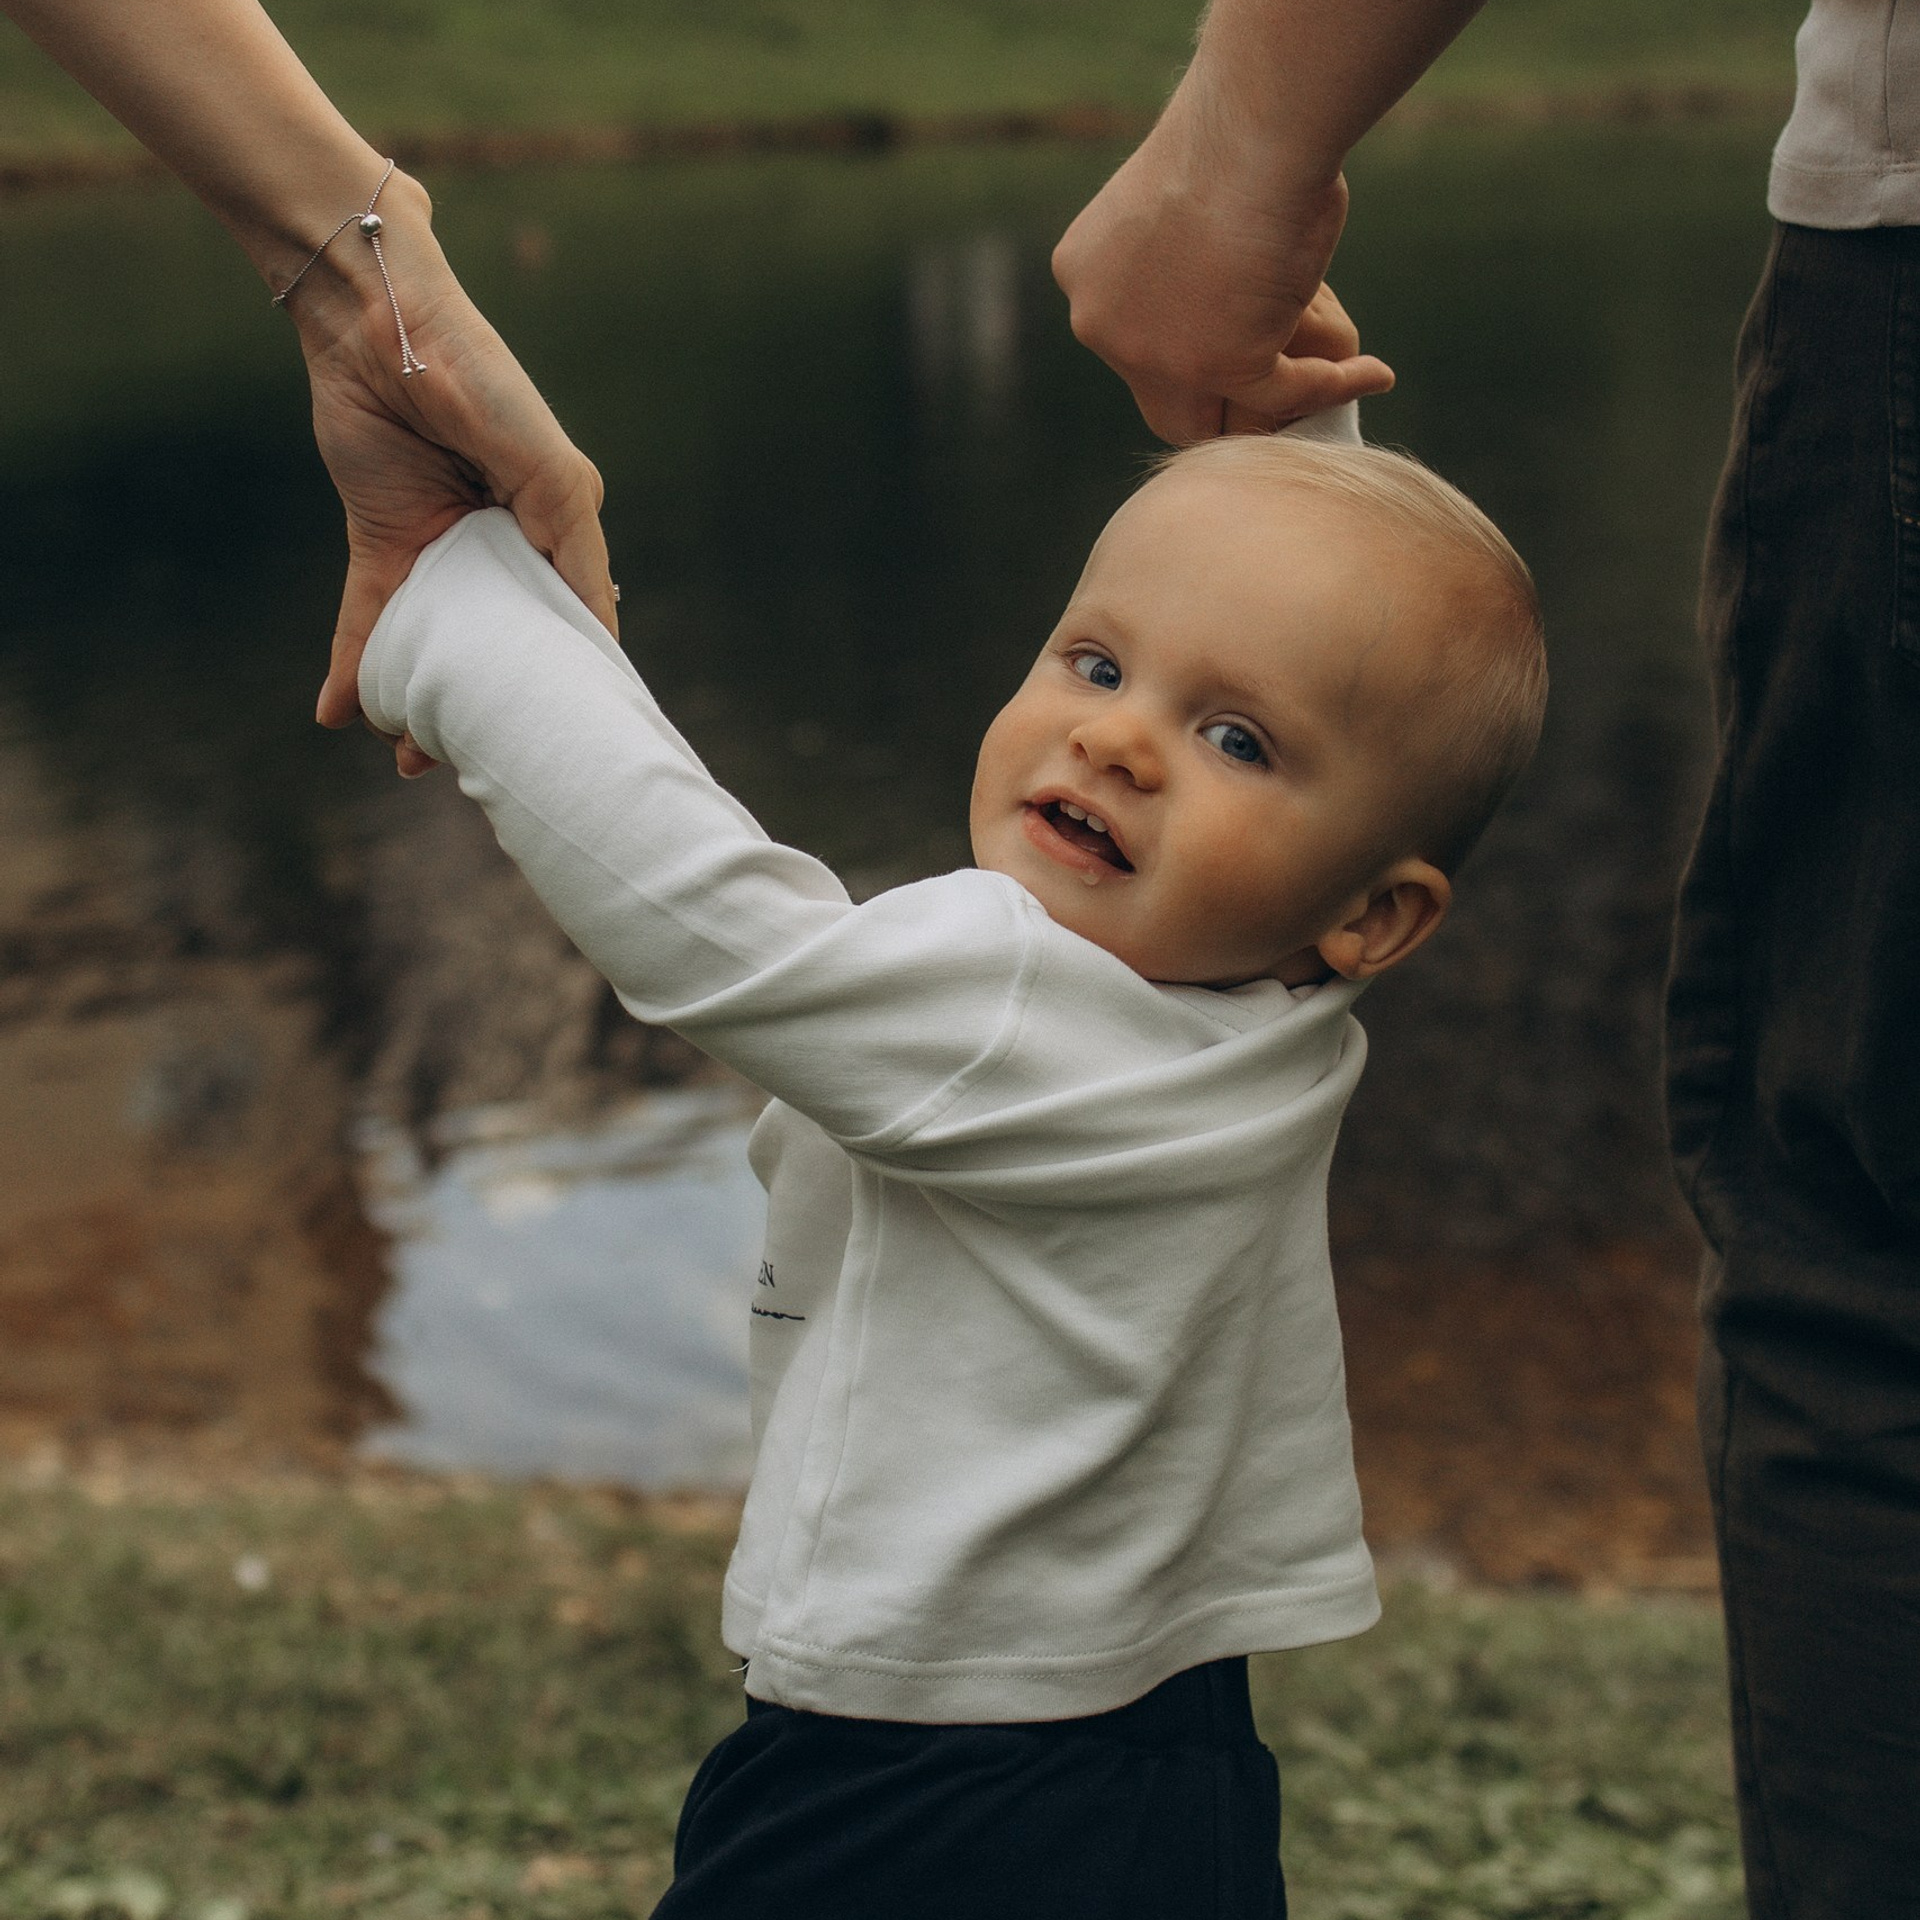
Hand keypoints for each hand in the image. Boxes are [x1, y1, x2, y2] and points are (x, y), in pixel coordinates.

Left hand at [289, 174, 613, 775]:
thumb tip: (599, 634)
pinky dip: (353, 666)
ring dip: (422, 704)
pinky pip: (370, 619)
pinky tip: (336, 713)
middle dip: (490, 710)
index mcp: (560, 531)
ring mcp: (443, 549)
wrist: (374, 320)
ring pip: (438, 647)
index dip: (571, 685)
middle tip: (476, 766)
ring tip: (408, 759)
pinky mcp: (383, 540)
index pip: (576, 625)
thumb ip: (575, 549)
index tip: (569, 743)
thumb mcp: (549, 471)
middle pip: (503, 648)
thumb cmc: (477, 382)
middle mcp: (506, 549)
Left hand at [1053, 94, 1393, 443]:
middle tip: (1278, 383)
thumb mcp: (1178, 199)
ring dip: (1271, 411)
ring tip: (1327, 382)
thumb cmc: (1236, 131)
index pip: (1130, 350)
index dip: (1182, 356)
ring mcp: (1156, 355)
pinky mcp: (1220, 365)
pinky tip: (1372, 374)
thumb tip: (1227, 296)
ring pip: (1215, 418)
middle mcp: (1103, 326)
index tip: (1234, 342)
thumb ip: (1180, 258)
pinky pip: (1284, 396)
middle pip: (1164, 401)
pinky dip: (1333, 387)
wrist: (1257, 124)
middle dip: (1220, 400)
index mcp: (1083, 276)